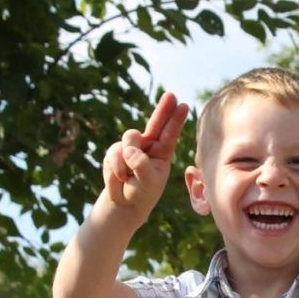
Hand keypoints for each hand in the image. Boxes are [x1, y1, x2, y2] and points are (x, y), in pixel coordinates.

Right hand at [102, 92, 189, 219]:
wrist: (122, 202)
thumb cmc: (142, 194)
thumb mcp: (148, 183)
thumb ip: (141, 165)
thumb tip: (128, 149)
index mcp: (163, 153)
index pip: (170, 133)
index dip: (176, 119)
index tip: (184, 105)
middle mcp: (148, 146)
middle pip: (155, 123)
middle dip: (163, 109)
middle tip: (171, 95)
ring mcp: (131, 146)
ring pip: (129, 140)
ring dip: (127, 159)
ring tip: (128, 177)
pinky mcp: (115, 151)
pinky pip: (113, 153)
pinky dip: (116, 168)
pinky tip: (120, 178)